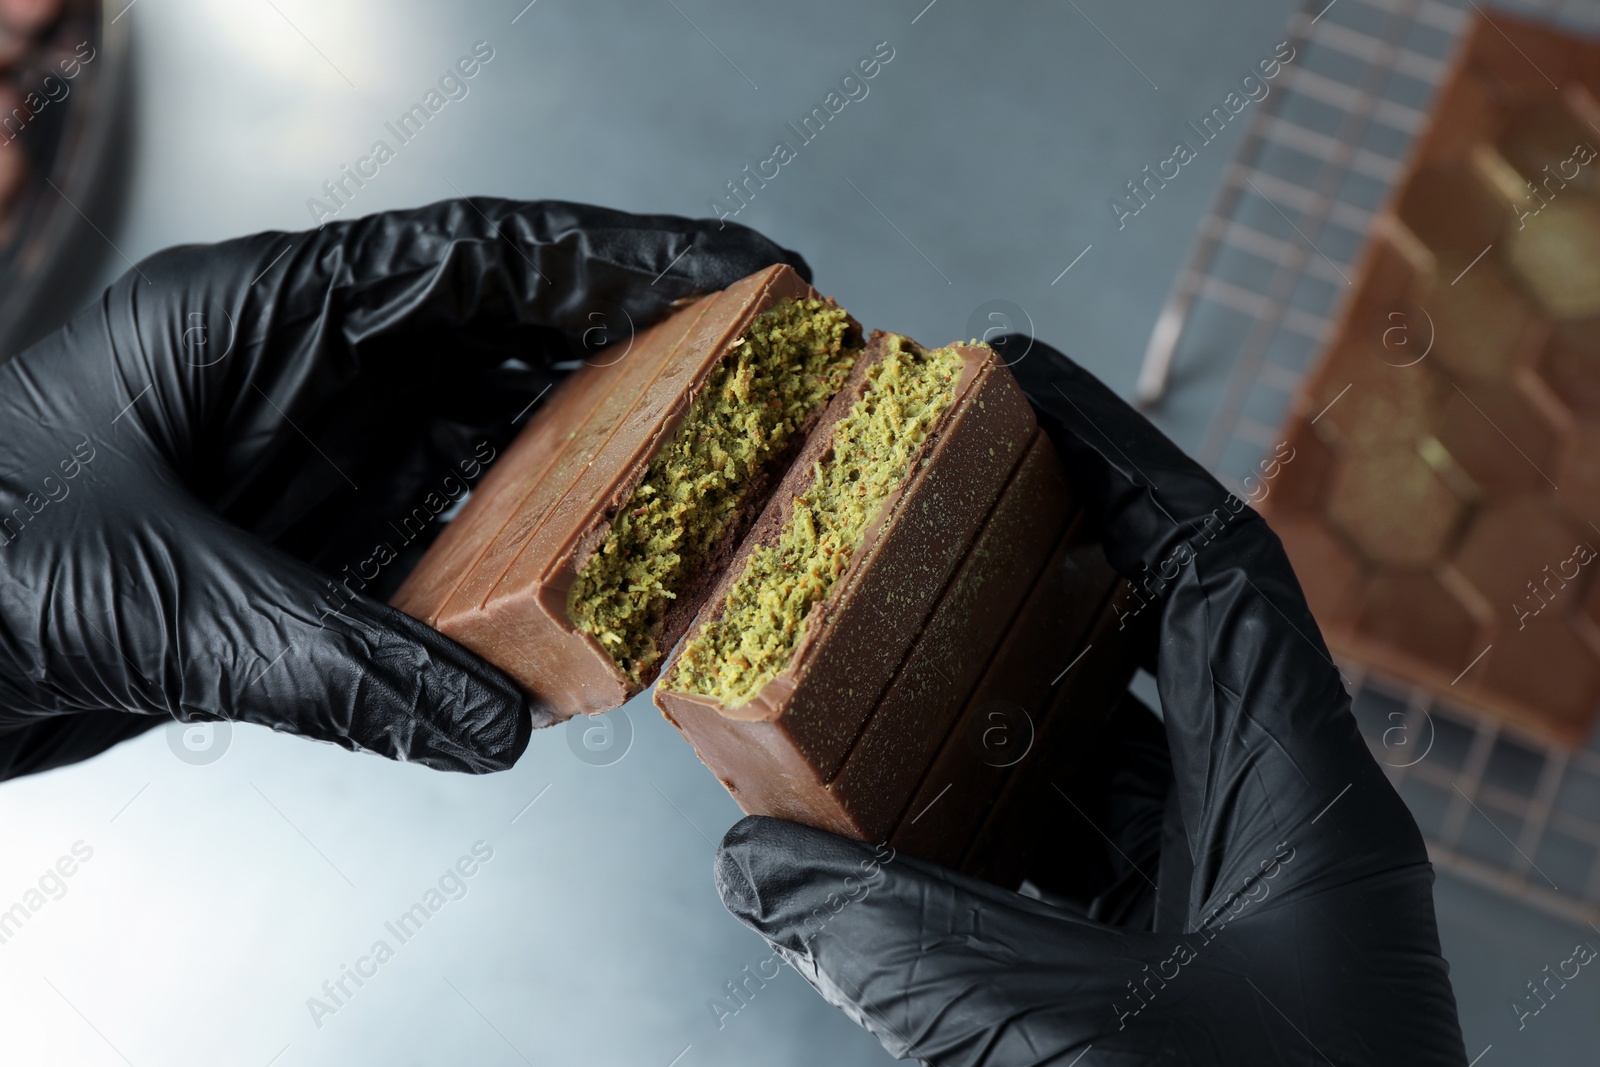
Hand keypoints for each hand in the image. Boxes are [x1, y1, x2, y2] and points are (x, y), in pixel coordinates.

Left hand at [0, 198, 809, 779]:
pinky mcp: (322, 547)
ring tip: (709, 491)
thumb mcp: (151, 598)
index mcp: (264, 312)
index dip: (624, 257)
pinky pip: (460, 545)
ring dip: (602, 471)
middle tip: (766, 380)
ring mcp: (324, 460)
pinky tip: (594, 598)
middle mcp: (312, 374)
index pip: (481, 256)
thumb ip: (331, 656)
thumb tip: (495, 720)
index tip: (738, 268)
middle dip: (646, 356)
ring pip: (501, 443)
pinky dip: (532, 572)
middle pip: (517, 340)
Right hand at [714, 337, 1464, 1064]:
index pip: (1213, 561)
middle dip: (1034, 560)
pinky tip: (895, 821)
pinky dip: (984, 828)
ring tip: (881, 645)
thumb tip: (753, 863)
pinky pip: (1069, 865)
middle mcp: (1270, 834)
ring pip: (1100, 757)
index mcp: (1301, 800)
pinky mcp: (1172, 985)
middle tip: (917, 499)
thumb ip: (901, 941)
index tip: (1013, 377)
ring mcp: (1223, 912)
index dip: (1118, 452)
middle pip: (1150, 637)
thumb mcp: (1069, 1039)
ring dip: (994, 702)